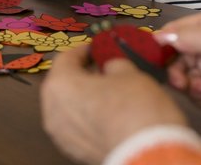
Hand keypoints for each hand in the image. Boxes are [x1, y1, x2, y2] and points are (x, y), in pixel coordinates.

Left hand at [41, 44, 186, 164]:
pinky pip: (77, 125)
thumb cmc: (135, 108)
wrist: (147, 152)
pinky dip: (88, 116)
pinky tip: (109, 112)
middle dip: (81, 74)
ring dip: (84, 96)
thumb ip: (113, 64)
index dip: (83, 50)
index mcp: (60, 85)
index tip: (96, 48)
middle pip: (63, 84)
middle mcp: (53, 111)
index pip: (66, 58)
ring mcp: (61, 135)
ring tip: (109, 90)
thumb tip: (111, 66)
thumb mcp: (128, 71)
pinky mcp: (74, 151)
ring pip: (68, 106)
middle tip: (102, 67)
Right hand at [156, 11, 200, 158]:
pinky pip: (197, 97)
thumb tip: (161, 35)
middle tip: (181, 81)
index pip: (177, 30)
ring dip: (193, 87)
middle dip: (176, 71)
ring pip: (184, 79)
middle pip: (175, 58)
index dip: (162, 42)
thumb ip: (192, 39)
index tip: (150, 53)